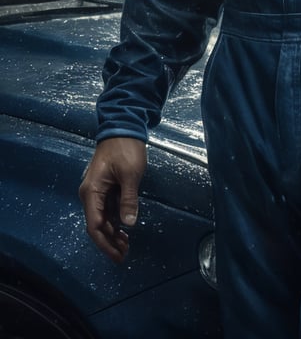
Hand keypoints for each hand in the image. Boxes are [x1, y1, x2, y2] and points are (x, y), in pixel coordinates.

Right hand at [79, 137, 146, 263]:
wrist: (123, 126)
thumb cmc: (125, 148)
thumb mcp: (130, 174)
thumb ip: (128, 200)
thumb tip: (129, 224)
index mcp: (91, 192)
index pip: (95, 226)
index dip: (106, 243)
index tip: (118, 255)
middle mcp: (89, 194)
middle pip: (97, 225)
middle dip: (109, 241)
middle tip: (125, 254)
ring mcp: (96, 190)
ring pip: (102, 218)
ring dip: (112, 232)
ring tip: (126, 244)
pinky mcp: (104, 186)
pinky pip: (107, 209)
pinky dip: (114, 220)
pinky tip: (124, 228)